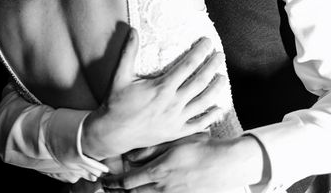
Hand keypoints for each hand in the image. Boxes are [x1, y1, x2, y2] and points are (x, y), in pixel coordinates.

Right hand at [82, 28, 226, 159]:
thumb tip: (133, 30)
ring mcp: (176, 119)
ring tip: (223, 78)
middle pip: (200, 81)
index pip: (188, 65)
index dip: (200, 52)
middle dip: (212, 66)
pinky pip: (198, 124)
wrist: (113, 133)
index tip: (208, 42)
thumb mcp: (121, 75)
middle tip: (220, 55)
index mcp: (162, 87)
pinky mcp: (176, 132)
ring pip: (204, 102)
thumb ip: (129, 52)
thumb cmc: (116, 103)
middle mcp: (173, 103)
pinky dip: (210, 116)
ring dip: (216, 89)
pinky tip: (218, 108)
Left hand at [102, 134, 265, 191]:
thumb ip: (150, 150)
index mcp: (158, 172)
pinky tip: (147, 190)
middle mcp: (163, 188)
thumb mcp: (174, 143)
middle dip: (119, 191)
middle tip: (108, 188)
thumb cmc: (202, 149)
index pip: (127, 181)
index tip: (104, 181)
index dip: (113, 182)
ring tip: (124, 190)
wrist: (226, 164)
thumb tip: (130, 157)